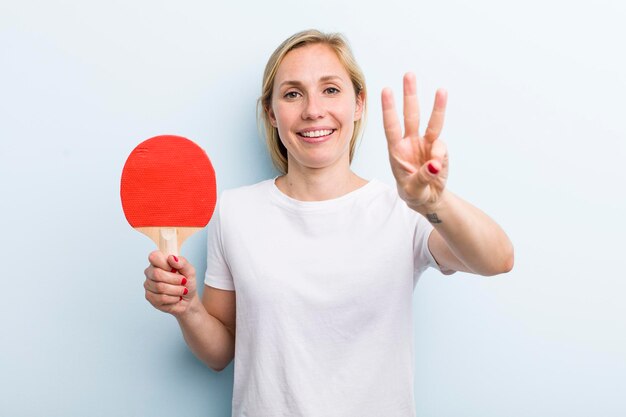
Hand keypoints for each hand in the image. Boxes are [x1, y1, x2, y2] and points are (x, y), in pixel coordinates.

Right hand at [144, 251, 196, 316]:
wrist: (188, 299)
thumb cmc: (187, 283)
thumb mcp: (190, 271)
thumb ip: (182, 262)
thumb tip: (172, 258)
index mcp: (159, 262)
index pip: (154, 257)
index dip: (165, 263)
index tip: (174, 269)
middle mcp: (151, 272)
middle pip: (157, 273)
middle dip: (174, 279)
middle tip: (183, 281)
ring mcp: (148, 284)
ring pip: (159, 287)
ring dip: (176, 290)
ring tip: (181, 290)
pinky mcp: (149, 297)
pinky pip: (160, 298)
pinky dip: (172, 298)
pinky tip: (175, 297)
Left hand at [381, 72, 448, 210]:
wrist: (426, 198)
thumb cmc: (413, 192)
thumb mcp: (413, 190)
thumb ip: (422, 177)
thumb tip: (435, 163)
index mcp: (396, 150)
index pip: (391, 126)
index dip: (389, 108)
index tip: (386, 90)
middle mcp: (410, 142)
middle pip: (411, 114)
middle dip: (410, 94)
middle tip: (409, 74)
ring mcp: (426, 144)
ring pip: (432, 122)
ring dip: (437, 106)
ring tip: (441, 90)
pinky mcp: (439, 150)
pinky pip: (442, 149)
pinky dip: (440, 158)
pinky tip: (436, 169)